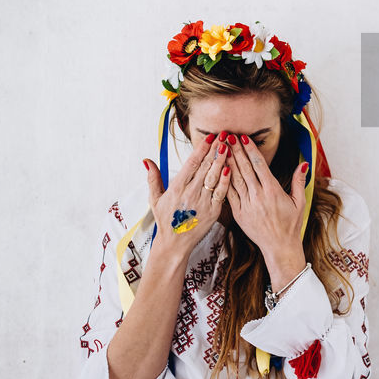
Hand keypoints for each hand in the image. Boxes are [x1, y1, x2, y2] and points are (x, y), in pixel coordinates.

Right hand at [143, 133, 231, 267]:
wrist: (175, 243)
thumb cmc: (166, 219)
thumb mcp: (155, 199)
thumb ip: (153, 178)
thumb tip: (147, 160)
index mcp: (177, 187)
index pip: (191, 163)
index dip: (201, 149)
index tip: (210, 137)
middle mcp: (190, 192)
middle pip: (206, 166)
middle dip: (216, 149)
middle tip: (225, 135)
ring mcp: (202, 201)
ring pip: (215, 177)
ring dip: (223, 160)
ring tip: (230, 146)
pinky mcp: (213, 211)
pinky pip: (221, 193)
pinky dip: (226, 180)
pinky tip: (231, 168)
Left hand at [225, 133, 308, 279]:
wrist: (279, 247)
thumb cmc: (291, 225)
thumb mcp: (300, 202)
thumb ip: (300, 182)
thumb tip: (303, 164)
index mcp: (273, 191)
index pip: (259, 165)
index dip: (251, 150)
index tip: (244, 138)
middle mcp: (258, 196)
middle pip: (244, 169)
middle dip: (236, 151)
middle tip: (228, 136)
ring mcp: (247, 205)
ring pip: (234, 179)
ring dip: (227, 163)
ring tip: (220, 149)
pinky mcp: (238, 213)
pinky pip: (228, 194)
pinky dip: (223, 181)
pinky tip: (218, 171)